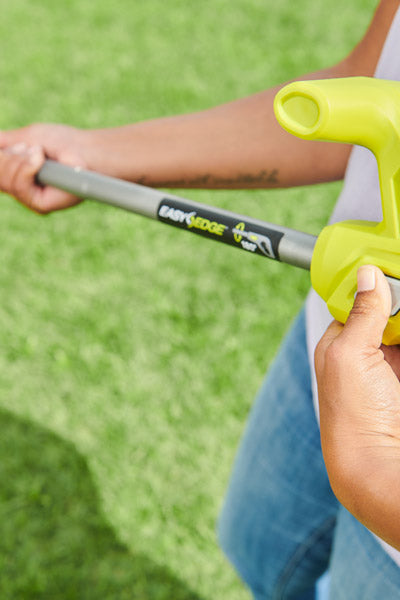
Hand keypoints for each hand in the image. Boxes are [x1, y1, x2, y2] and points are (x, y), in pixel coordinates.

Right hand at [0, 124, 91, 213]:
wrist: (86, 150)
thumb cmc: (65, 142)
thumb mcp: (32, 136)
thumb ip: (11, 140)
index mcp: (21, 175)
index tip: (0, 149)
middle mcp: (25, 191)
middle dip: (10, 157)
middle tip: (33, 147)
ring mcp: (32, 200)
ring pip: (6, 184)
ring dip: (20, 161)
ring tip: (40, 152)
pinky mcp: (41, 206)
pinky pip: (19, 188)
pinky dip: (27, 168)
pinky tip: (40, 159)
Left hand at [315, 265, 399, 549]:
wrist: (379, 466)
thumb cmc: (352, 415)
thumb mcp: (350, 357)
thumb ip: (361, 315)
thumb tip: (367, 274)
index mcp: (341, 343)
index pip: (361, 299)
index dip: (379, 281)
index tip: (391, 262)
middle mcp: (368, 352)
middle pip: (390, 310)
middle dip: (397, 297)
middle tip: (397, 267)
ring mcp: (391, 364)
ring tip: (398, 326)